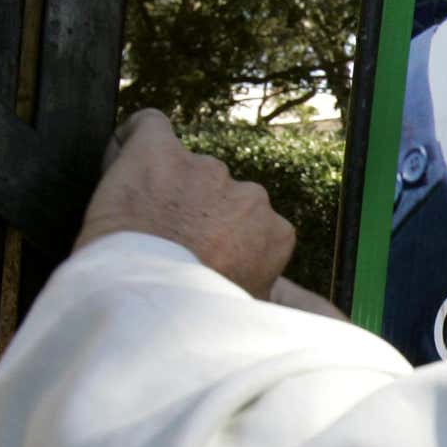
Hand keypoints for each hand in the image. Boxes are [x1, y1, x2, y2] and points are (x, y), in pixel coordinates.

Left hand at [76, 109, 295, 299]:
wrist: (145, 304)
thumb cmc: (196, 318)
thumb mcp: (255, 314)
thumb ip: (273, 295)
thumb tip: (322, 316)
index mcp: (276, 234)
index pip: (252, 228)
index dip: (222, 245)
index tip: (198, 264)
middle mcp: (250, 196)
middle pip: (218, 200)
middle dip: (196, 218)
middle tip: (164, 251)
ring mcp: (205, 171)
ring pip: (184, 174)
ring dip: (166, 193)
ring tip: (136, 227)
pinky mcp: (159, 153)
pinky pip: (147, 128)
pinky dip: (134, 139)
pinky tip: (124, 155)